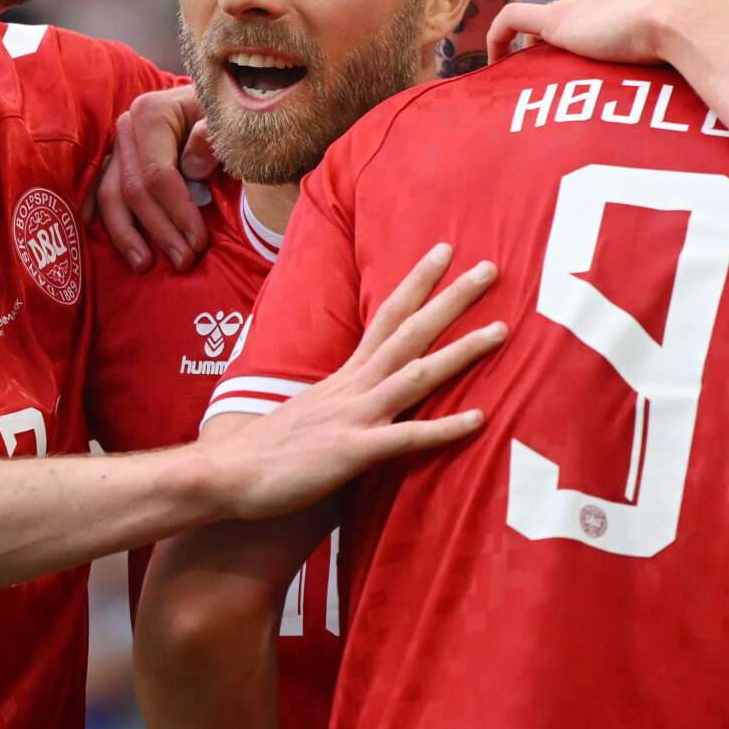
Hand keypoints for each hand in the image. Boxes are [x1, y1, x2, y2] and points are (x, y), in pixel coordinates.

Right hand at [95, 85, 216, 271]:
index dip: (178, 212)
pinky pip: (105, 194)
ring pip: (112, 196)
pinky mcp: (117, 161)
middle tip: (183, 262)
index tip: (199, 243)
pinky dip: (107, 219)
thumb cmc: (226, 114)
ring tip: (145, 266)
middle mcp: (127, 127)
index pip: (158, 174)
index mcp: (151, 114)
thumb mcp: (228, 121)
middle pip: (134, 190)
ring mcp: (118, 146)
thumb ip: (213, 137)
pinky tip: (108, 243)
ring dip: (127, 235)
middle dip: (158, 231)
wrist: (215, 104)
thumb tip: (192, 167)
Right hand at [201, 243, 502, 518]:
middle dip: (452, 298)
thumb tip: (365, 393)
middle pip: (410, 331)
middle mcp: (354, 386)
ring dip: (462, 352)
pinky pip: (405, 438)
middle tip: (490, 267)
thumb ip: (344, 399)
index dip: (417, 283)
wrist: (225, 476)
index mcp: (345, 375)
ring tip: (503, 331)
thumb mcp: (311, 410)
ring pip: (417, 374)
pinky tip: (479, 420)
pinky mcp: (352, 452)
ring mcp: (354, 416)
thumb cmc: (268, 450)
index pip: (387, 316)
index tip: (445, 251)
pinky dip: (443, 428)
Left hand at [488, 0, 728, 64]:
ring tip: (535, 70)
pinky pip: (514, 19)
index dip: (604, 12)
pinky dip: (498, 36)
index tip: (604, 37)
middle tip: (571, 62)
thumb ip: (712, 31)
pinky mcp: (560, 19)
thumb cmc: (710, 25)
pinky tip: (494, 62)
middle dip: (574, 25)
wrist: (691, 19)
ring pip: (549, 11)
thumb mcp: (712, 23)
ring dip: (542, 37)